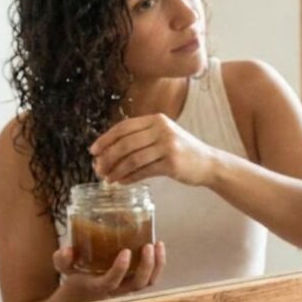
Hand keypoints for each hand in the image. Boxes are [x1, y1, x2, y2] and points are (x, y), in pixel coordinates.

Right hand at [51, 242, 165, 301]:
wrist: (83, 294)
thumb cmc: (76, 277)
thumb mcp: (64, 268)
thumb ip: (62, 259)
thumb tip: (67, 250)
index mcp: (99, 286)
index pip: (112, 281)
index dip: (120, 269)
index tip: (125, 251)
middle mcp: (117, 289)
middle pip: (138, 284)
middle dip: (146, 266)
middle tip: (148, 246)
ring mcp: (129, 287)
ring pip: (148, 282)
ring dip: (157, 265)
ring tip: (157, 244)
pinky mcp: (136, 281)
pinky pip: (152, 278)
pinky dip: (159, 264)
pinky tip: (159, 246)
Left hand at [90, 114, 217, 185]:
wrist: (208, 163)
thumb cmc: (181, 151)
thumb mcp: (162, 136)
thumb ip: (140, 139)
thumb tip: (107, 152)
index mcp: (156, 119)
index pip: (124, 127)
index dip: (106, 139)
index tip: (93, 150)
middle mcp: (162, 130)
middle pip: (126, 143)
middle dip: (108, 157)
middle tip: (98, 168)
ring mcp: (168, 146)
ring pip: (133, 159)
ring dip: (117, 170)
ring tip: (107, 178)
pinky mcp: (172, 163)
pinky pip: (144, 171)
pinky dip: (129, 178)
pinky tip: (121, 182)